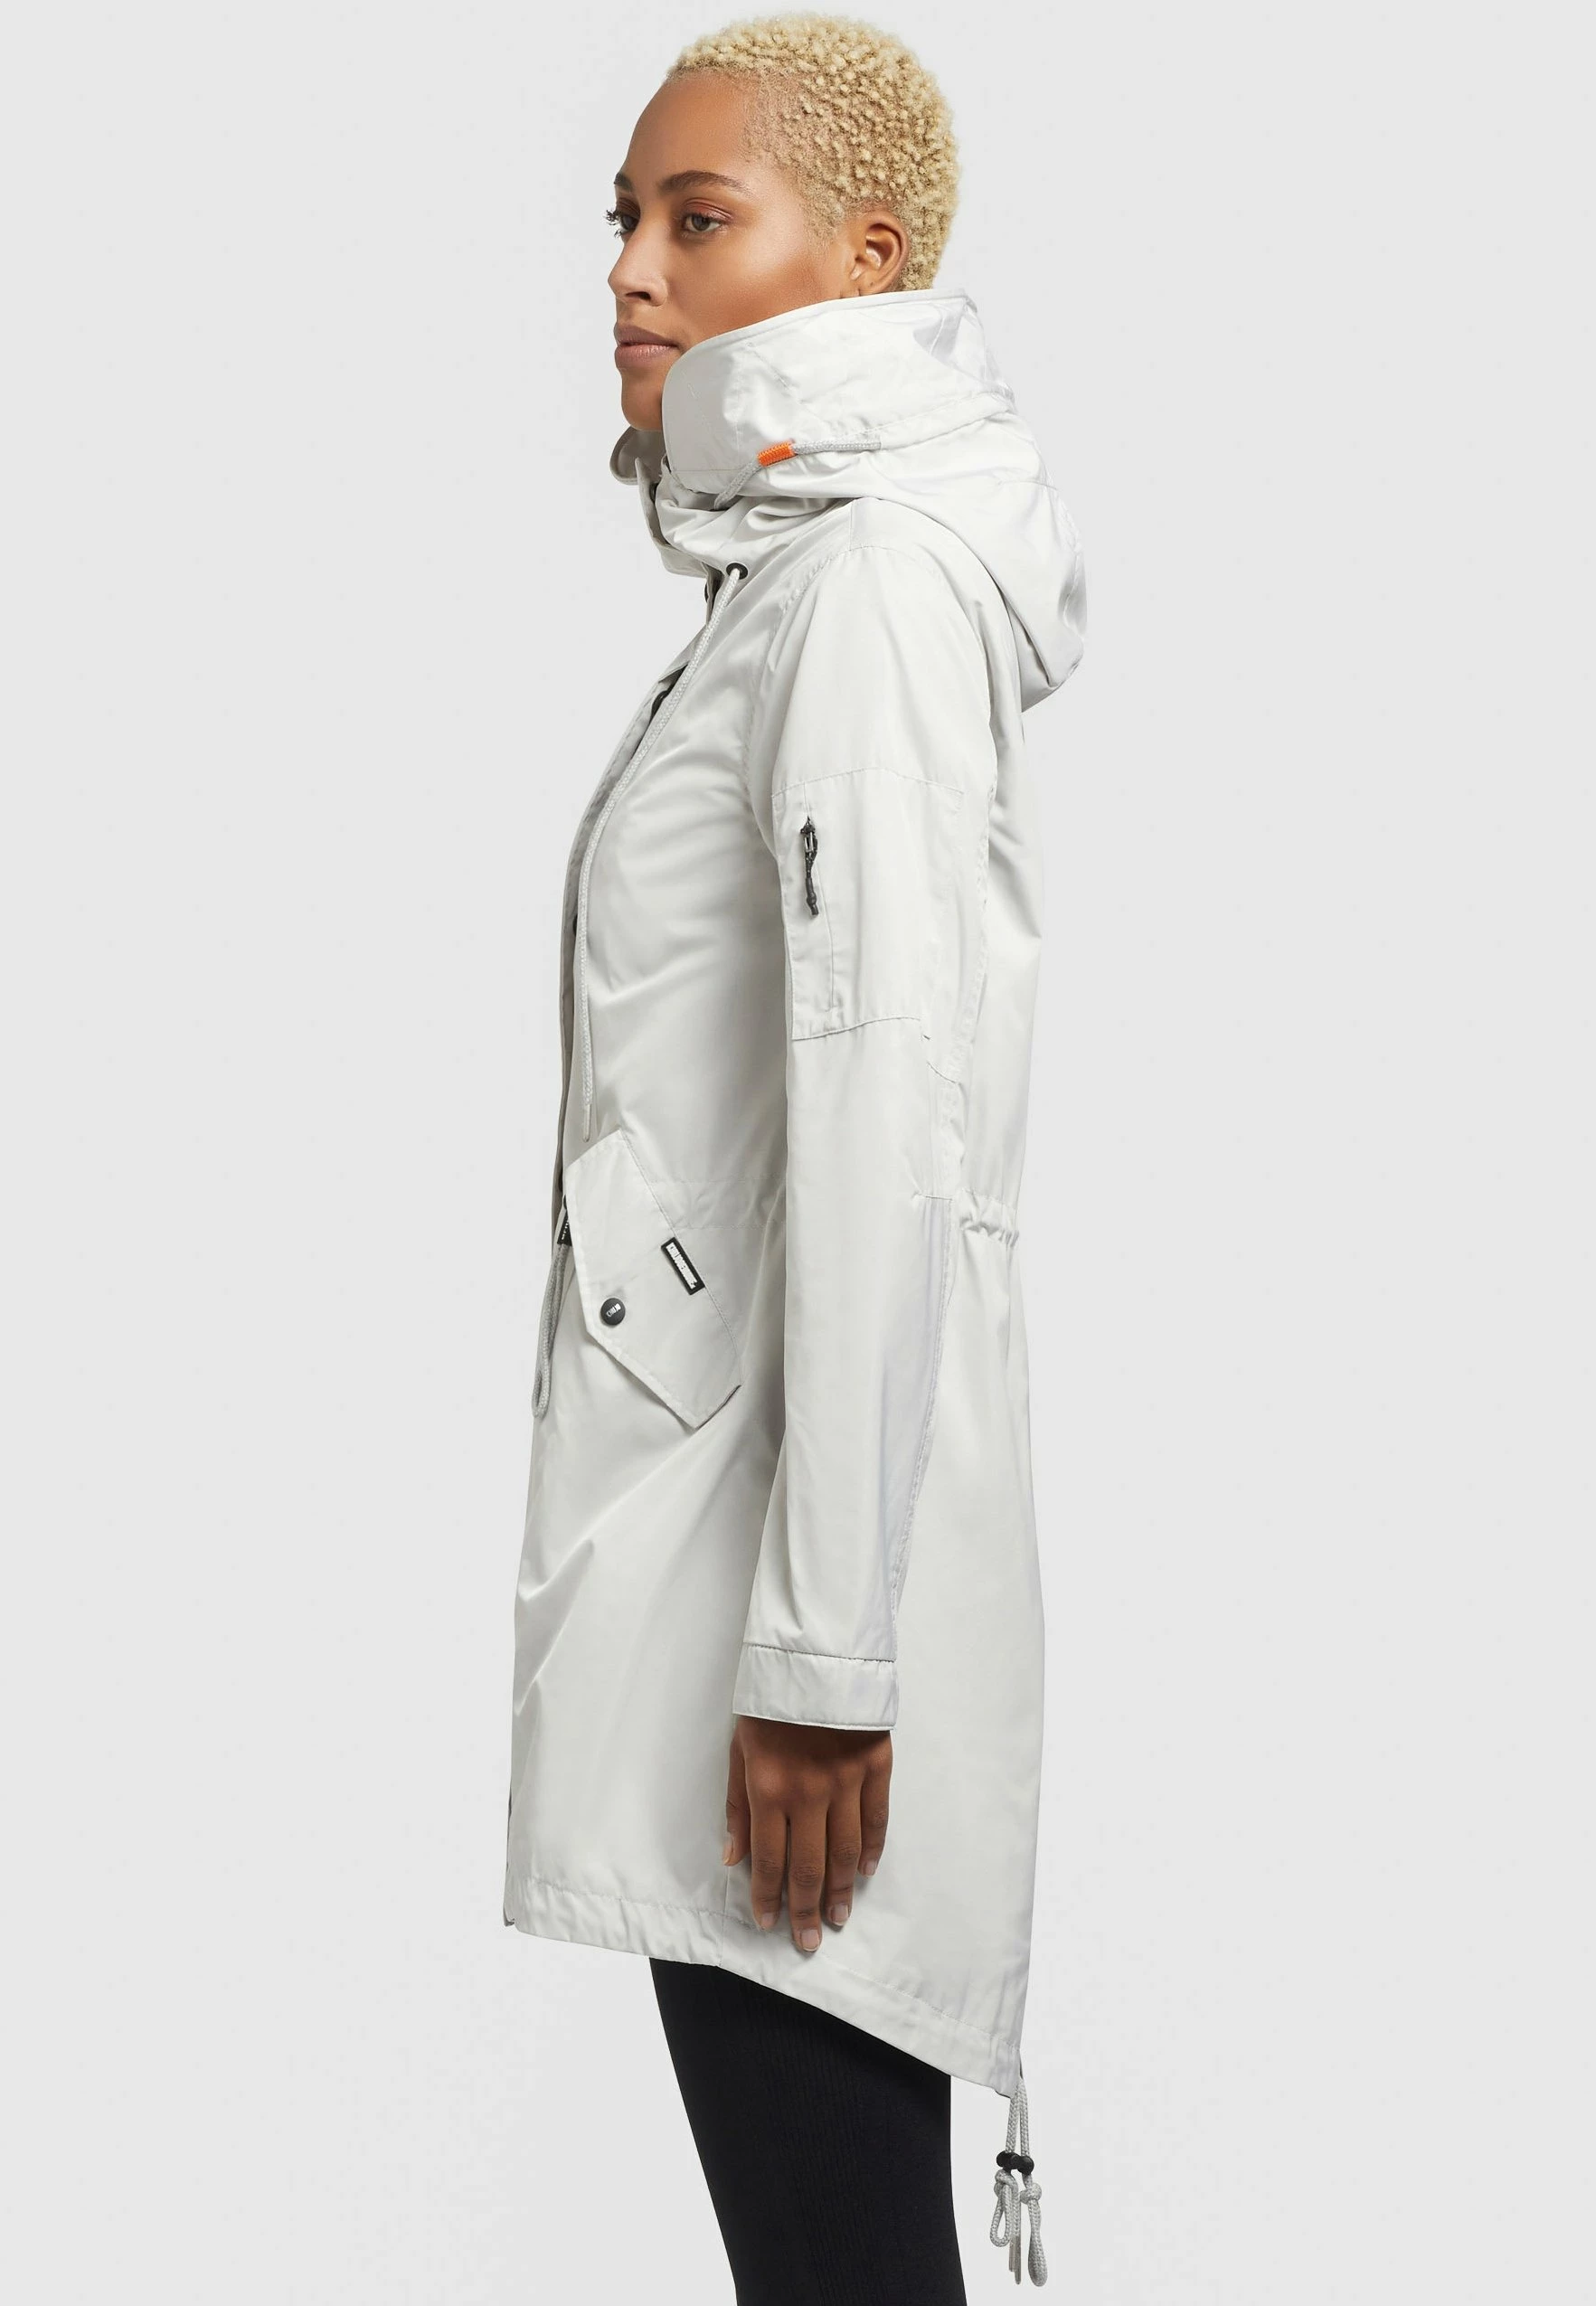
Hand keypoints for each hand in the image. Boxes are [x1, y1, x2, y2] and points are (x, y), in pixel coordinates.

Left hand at [723, 1715, 891, 1952]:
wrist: (815, 1655)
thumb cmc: (769, 1703)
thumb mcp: (738, 1748)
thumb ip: (737, 1806)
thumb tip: (733, 1858)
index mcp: (769, 1788)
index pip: (768, 1859)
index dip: (768, 1896)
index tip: (768, 1922)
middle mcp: (808, 1792)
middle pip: (809, 1866)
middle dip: (806, 1909)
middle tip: (808, 1940)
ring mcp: (846, 1780)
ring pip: (846, 1851)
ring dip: (842, 1890)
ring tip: (838, 1917)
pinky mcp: (876, 1764)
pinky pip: (877, 1818)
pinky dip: (872, 1849)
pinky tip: (865, 1872)